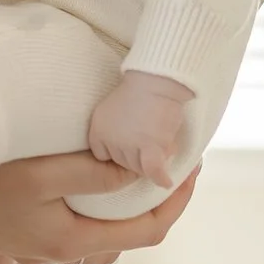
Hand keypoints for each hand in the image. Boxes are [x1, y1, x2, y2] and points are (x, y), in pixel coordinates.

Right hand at [0, 152, 200, 263]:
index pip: (148, 230)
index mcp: (71, 240)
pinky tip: (98, 175)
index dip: (178, 200)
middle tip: (177, 158)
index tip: (195, 164)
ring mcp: (42, 245)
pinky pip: (81, 221)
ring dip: (131, 202)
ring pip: (105, 229)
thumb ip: (91, 174)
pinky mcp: (26, 232)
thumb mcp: (37, 173)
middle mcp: (61, 251)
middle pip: (131, 232)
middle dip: (160, 198)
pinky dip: (103, 202)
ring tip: (144, 165)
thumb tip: (144, 171)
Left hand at [88, 70, 193, 187]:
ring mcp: (132, 146)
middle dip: (137, 156)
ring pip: (141, 167)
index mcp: (97, 132)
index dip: (118, 152)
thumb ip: (107, 127)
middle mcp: (112, 142)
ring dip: (152, 160)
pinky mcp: (153, 148)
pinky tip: (165, 182)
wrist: (154, 81)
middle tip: (149, 141)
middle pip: (125, 163)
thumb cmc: (135, 91)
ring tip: (160, 146)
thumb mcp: (108, 108)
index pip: (104, 156)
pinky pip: (154, 171)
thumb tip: (110, 149)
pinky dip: (160, 177)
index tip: (128, 145)